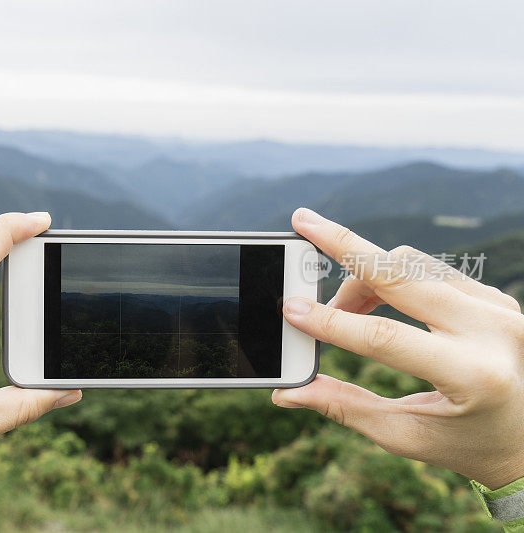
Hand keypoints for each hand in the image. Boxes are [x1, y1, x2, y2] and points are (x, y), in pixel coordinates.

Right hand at [273, 208, 523, 489]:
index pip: (384, 337)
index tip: (291, 309)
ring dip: (366, 274)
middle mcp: (492, 331)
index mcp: (473, 375)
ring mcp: (498, 307)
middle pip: (400, 271)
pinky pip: (431, 268)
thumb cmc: (468, 444)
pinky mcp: (494, 297)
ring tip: (342, 306)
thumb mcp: (406, 435)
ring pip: (412, 263)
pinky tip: (376, 300)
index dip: (331, 322)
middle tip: (303, 224)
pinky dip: (393, 277)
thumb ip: (344, 407)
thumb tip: (287, 392)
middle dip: (344, 245)